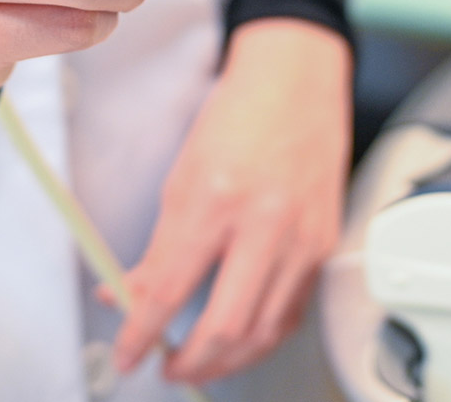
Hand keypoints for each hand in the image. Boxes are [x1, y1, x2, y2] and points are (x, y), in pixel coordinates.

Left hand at [108, 19, 352, 383]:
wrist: (298, 83)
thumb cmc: (240, 117)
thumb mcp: (181, 178)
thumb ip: (159, 247)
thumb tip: (127, 294)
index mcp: (216, 199)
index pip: (171, 288)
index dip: (142, 332)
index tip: (128, 353)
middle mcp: (265, 223)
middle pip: (227, 325)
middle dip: (192, 363)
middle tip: (167, 367)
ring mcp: (302, 238)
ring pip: (265, 331)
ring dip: (228, 361)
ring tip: (199, 364)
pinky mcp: (323, 246)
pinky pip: (292, 312)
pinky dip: (263, 337)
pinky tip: (241, 341)